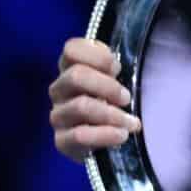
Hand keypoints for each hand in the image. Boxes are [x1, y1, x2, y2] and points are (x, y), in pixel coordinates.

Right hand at [48, 37, 140, 160]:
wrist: (106, 142)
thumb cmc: (113, 105)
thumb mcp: (116, 82)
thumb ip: (112, 69)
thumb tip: (114, 66)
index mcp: (71, 68)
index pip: (71, 49)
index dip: (97, 55)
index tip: (117, 68)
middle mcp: (60, 90)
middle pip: (76, 76)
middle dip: (107, 86)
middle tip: (126, 97)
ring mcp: (59, 115)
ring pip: (80, 106)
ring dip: (111, 113)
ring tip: (131, 122)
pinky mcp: (62, 141)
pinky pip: (79, 135)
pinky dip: (105, 134)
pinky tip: (121, 135)